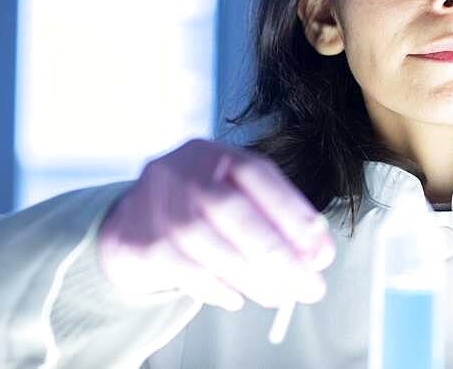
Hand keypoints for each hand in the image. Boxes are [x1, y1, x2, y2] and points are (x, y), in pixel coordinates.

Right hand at [97, 139, 335, 311]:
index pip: (258, 174)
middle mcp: (184, 172)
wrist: (132, 220)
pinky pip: (184, 270)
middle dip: (277, 253)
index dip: (293, 212)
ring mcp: (158, 206)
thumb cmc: (200, 208)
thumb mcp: (239, 198)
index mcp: (216, 154)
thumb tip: (317, 256)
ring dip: (251, 277)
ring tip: (280, 296)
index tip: (321, 250)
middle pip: (232, 210)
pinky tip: (238, 298)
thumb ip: (278, 220)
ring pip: (207, 244)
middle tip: (308, 285)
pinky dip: (217, 288)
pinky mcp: (141, 241)